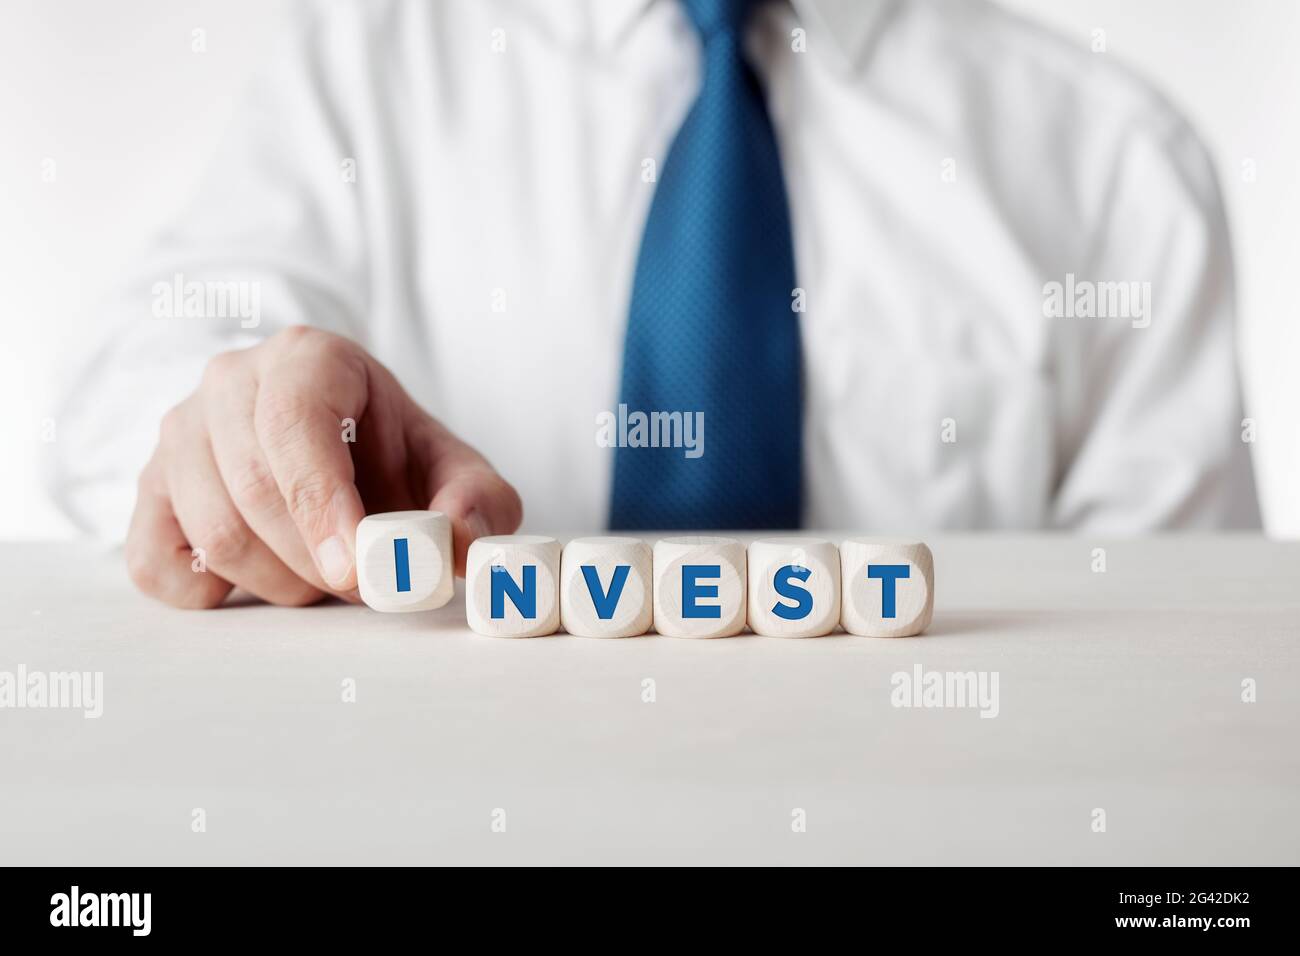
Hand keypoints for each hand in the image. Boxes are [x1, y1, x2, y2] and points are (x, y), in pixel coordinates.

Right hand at [125, 326, 522, 607]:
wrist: (340, 450)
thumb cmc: (394, 458)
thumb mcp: (453, 470)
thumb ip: (478, 501)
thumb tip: (458, 540)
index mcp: (307, 357)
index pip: (293, 422)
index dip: (321, 502)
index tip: (354, 568)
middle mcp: (229, 381)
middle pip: (253, 487)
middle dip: (316, 559)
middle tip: (363, 588)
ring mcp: (178, 434)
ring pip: (212, 529)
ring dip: (279, 580)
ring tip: (324, 577)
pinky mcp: (149, 490)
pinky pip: (155, 561)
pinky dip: (211, 591)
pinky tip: (260, 577)